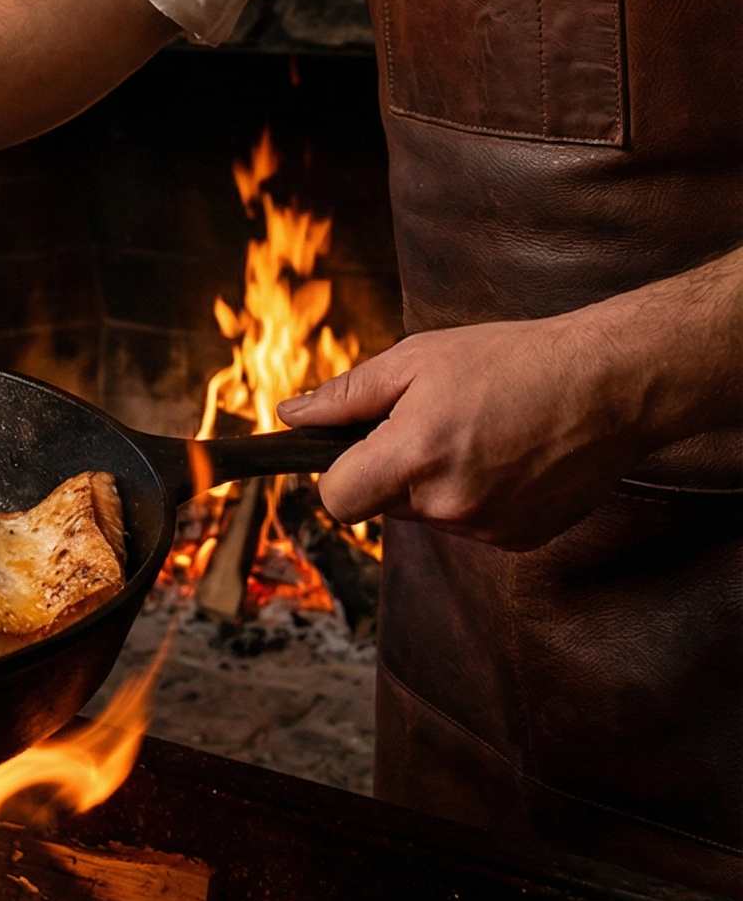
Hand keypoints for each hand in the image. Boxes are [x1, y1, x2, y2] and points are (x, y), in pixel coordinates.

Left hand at [278, 312, 655, 549]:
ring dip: (435, 482)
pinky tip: (506, 455)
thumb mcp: (415, 360)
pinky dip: (476, 496)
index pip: (338, 501)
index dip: (337, 474)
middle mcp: (449, 505)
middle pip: (382, 504)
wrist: (608, 384)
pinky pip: (470, 524)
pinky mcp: (521, 539)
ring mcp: (488, 529)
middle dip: (391, 469)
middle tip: (431, 420)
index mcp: (414, 457)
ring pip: (427, 514)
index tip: (352, 448)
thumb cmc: (512, 361)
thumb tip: (292, 415)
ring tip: (476, 431)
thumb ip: (346, 395)